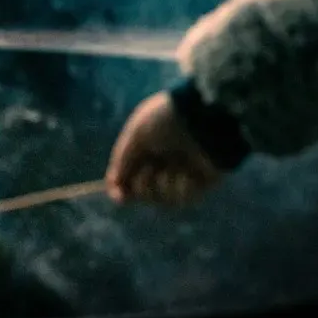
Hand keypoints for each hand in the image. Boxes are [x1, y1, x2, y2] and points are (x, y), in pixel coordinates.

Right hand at [105, 92, 223, 206]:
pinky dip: (181, 188)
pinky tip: (187, 175)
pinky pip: (183, 198)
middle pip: (142, 192)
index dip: (120, 187)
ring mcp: (181, 172)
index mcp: (145, 146)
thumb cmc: (166, 121)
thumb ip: (122, 161)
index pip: (127, 174)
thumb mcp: (136, 135)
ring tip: (170, 170)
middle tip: (149, 174)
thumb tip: (114, 185)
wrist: (203, 119)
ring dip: (162, 187)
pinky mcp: (201, 183)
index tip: (119, 196)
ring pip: (162, 198)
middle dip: (142, 187)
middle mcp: (162, 160)